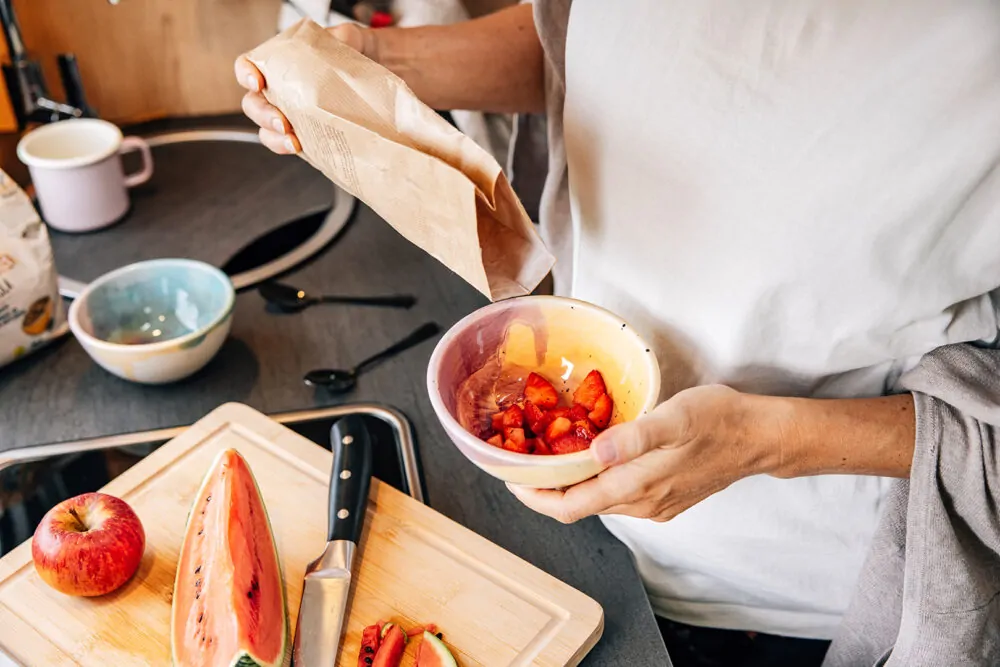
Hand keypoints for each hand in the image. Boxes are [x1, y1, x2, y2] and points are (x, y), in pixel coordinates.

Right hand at [233, 23, 378, 154]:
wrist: (383, 74)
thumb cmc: (356, 54)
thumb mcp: (349, 38)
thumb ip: (341, 36)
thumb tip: (340, 42)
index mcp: (281, 63)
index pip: (248, 66)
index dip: (246, 74)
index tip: (257, 82)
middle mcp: (280, 90)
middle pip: (254, 104)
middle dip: (264, 115)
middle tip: (282, 122)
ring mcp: (292, 115)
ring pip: (268, 130)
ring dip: (276, 139)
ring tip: (293, 142)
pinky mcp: (308, 136)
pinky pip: (292, 146)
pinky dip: (294, 149)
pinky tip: (305, 149)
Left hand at [508, 385, 770, 523]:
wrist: (760, 437)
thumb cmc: (719, 420)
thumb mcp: (676, 417)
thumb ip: (634, 437)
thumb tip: (594, 453)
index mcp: (636, 487)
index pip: (570, 507)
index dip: (534, 497)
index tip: (509, 479)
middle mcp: (641, 505)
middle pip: (579, 507)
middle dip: (546, 489)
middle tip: (522, 460)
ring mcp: (655, 505)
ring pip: (599, 501)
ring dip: (570, 484)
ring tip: (548, 455)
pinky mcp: (665, 498)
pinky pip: (619, 495)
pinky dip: (596, 481)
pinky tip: (593, 457)